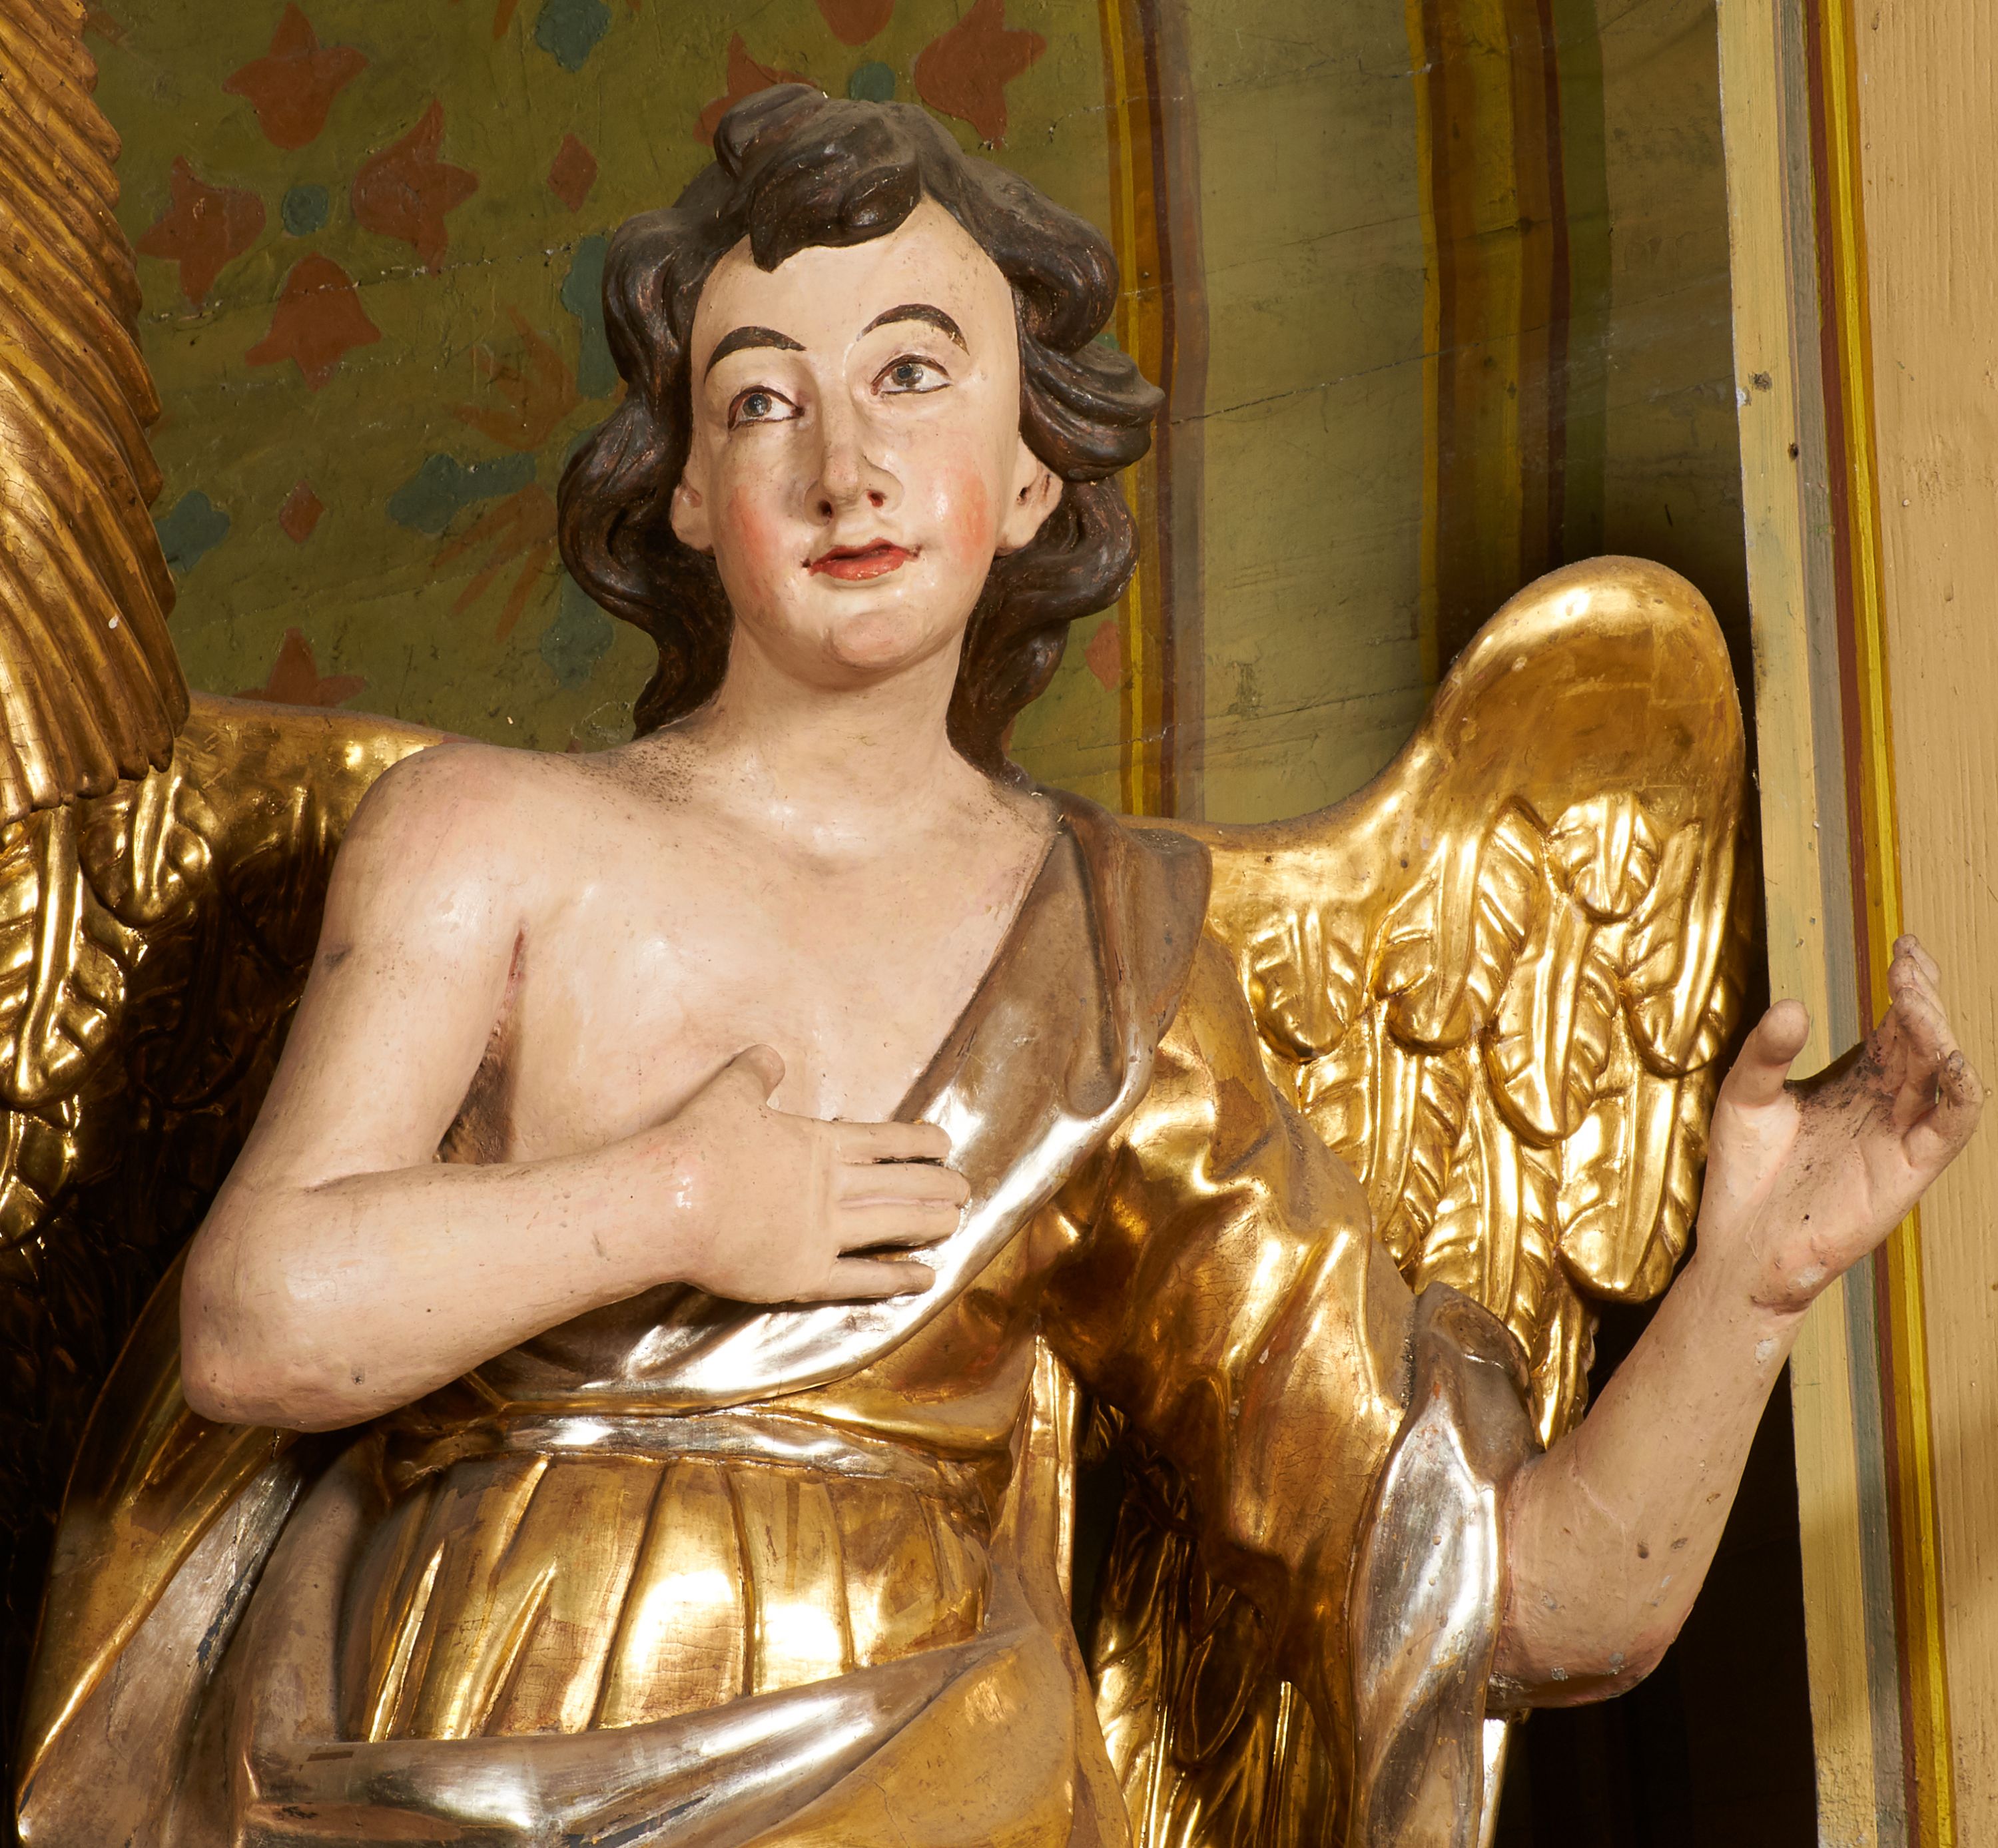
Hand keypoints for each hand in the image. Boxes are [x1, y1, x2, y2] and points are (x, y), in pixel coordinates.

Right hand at [652, 1045, 968, 1302]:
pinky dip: (896, 1280)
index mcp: (818, 1145)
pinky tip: (927, 1279)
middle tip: (965, 1188)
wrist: (672, 1201)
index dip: (917, 1141)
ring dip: (927, 1224)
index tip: (945, 1143)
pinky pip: (862, 1280)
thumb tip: (769, 1055)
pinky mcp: (804, 1275)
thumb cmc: (698, 1144)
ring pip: (890, 1226)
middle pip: (898, 1184)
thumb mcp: (730, 1093)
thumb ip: (756, 1073)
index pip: (883, 1140)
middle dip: (935, 1185)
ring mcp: (822, 1234)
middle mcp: (830, 1188)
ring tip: (956, 1222)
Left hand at [1696, 935, 1983, 1317]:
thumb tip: (1795, 1006)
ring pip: (1944, 1072)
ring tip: (1915, 1001)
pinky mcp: (1908, 1169)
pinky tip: (1950, 1060)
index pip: (1896, 1023)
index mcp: (1854, 1079)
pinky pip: (1952, 1126)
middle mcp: (1885, 1101)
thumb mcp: (1743, 1096)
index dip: (1909, 984)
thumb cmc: (1745, 1174)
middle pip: (1924, 1038)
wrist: (1740, 1245)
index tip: (1904, 947)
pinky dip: (1961, 1092)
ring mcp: (1900, 1133)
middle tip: (1907, 966)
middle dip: (1922, 997)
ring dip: (1939, 1033)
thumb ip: (1765, 1051)